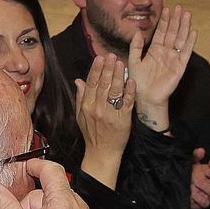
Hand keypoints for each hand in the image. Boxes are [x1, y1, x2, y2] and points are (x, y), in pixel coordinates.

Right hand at [74, 53, 134, 185]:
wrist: (102, 153)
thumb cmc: (91, 134)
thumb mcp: (80, 116)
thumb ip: (80, 97)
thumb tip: (78, 80)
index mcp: (87, 106)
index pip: (91, 83)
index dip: (96, 69)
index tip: (99, 58)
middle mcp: (98, 109)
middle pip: (103, 84)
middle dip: (108, 68)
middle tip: (112, 55)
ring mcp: (111, 114)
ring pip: (115, 91)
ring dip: (118, 76)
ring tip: (121, 63)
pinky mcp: (123, 120)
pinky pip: (127, 103)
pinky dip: (129, 91)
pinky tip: (131, 81)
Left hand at [128, 6, 195, 129]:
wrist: (146, 98)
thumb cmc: (138, 82)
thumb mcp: (133, 62)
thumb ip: (135, 47)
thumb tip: (137, 32)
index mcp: (154, 50)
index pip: (161, 32)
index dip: (164, 21)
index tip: (166, 9)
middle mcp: (165, 52)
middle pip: (172, 32)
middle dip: (175, 20)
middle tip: (179, 7)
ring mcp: (173, 58)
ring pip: (180, 39)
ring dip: (184, 26)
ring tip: (187, 14)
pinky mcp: (180, 67)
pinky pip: (185, 52)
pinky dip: (189, 42)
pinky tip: (192, 32)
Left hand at [190, 148, 209, 208]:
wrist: (175, 184)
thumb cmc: (185, 173)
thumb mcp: (188, 162)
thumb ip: (194, 156)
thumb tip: (200, 151)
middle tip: (205, 172)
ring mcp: (208, 194)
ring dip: (205, 187)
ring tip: (195, 183)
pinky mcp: (202, 203)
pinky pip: (205, 203)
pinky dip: (198, 198)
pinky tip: (190, 193)